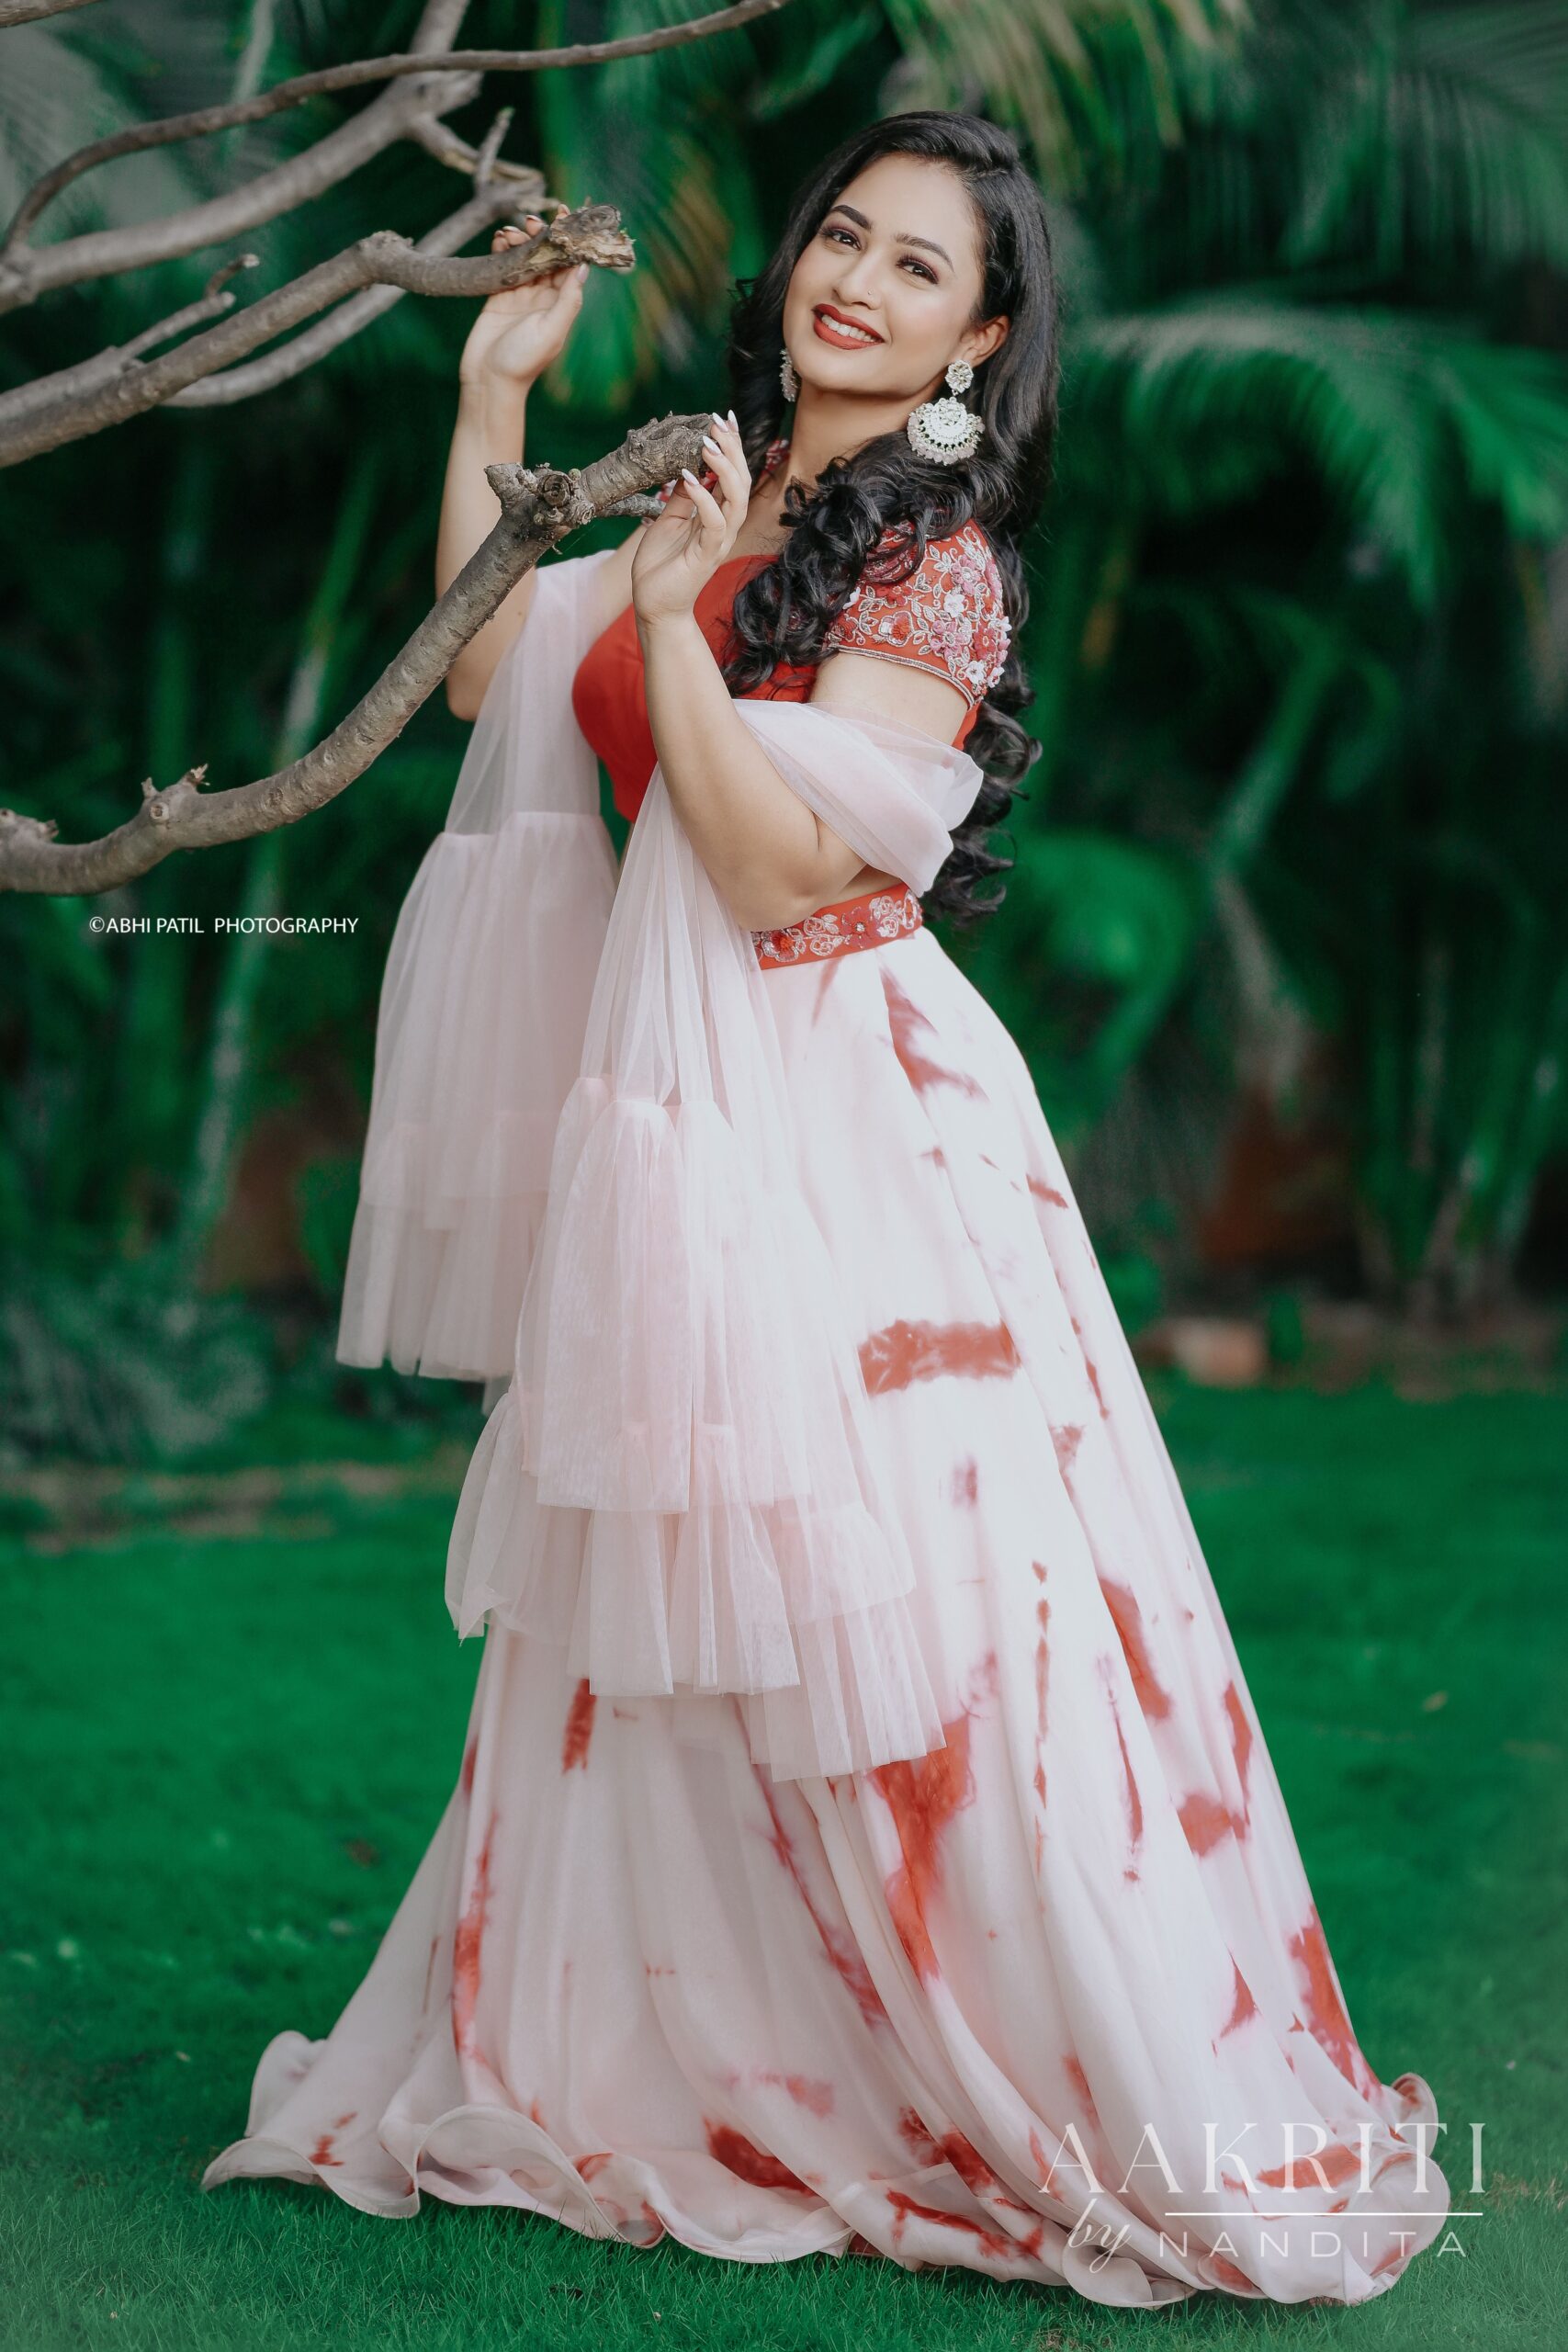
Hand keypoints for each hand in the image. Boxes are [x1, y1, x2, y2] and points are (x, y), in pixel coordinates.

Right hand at [459, 217, 587, 391]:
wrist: (488, 381)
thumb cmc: (522, 361)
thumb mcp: (551, 331)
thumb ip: (568, 300)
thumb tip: (583, 268)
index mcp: (560, 305)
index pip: (569, 265)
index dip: (570, 241)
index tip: (566, 216)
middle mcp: (543, 298)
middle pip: (546, 257)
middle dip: (541, 236)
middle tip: (532, 222)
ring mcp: (520, 296)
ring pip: (524, 258)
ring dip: (520, 241)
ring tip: (511, 232)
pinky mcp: (498, 296)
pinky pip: (502, 266)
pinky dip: (501, 250)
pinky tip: (499, 239)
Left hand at [631, 411, 748, 627]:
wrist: (653, 607)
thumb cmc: (661, 567)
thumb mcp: (669, 521)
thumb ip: (682, 497)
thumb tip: (687, 468)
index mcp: (716, 517)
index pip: (732, 476)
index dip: (732, 447)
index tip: (723, 419)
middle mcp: (723, 527)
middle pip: (742, 482)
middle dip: (733, 450)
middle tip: (718, 423)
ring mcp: (718, 541)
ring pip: (737, 500)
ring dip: (724, 469)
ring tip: (708, 443)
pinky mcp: (707, 556)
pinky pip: (715, 522)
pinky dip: (705, 497)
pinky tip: (690, 477)